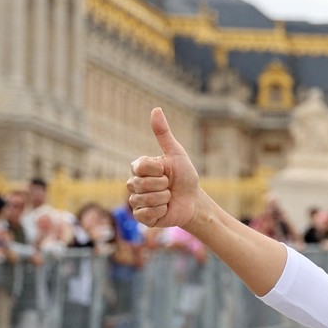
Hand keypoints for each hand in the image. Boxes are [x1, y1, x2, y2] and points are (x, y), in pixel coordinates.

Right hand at [127, 107, 201, 229]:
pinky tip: (165, 210)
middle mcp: (133, 183)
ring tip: (168, 198)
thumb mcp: (176, 154)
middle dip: (163, 186)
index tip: (166, 171)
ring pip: (145, 200)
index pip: (140, 167)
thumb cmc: (185, 177)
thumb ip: (163, 133)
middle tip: (169, 186)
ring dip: (163, 199)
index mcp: (139, 167)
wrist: (193, 201)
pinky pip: (146, 214)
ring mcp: (135, 201)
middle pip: (142, 184)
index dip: (158, 170)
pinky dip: (161, 211)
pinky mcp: (141, 217)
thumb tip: (156, 109)